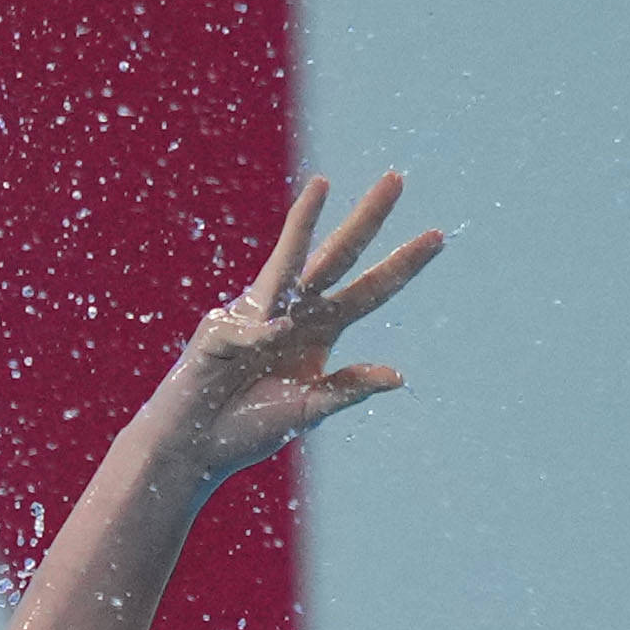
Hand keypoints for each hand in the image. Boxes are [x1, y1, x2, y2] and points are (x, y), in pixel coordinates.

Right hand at [161, 170, 443, 483]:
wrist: (190, 450)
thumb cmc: (244, 429)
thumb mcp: (307, 410)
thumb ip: (346, 389)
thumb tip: (398, 376)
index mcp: (320, 330)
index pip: (370, 290)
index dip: (402, 265)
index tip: (439, 236)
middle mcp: (293, 312)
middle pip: (337, 256)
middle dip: (367, 218)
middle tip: (397, 178)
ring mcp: (254, 315)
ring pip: (287, 262)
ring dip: (304, 221)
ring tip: (322, 182)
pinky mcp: (220, 328)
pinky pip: (251, 328)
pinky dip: (262, 334)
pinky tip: (266, 342)